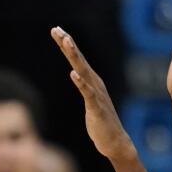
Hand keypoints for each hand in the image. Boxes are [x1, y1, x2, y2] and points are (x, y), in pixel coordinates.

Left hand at [51, 26, 134, 160]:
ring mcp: (96, 95)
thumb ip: (85, 88)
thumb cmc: (101, 124)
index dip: (67, 45)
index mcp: (92, 82)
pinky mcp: (96, 108)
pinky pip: (87, 93)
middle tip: (57, 29)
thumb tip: (78, 76)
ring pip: (83, 72)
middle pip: (79, 60)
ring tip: (66, 42)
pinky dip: (81, 83)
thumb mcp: (90, 102)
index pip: (77, 59)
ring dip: (74, 56)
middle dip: (68, 44)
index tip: (57, 30)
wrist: (115, 142)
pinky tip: (73, 74)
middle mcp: (95, 84)